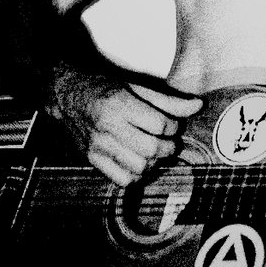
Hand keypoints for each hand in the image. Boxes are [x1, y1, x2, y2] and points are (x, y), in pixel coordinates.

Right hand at [53, 74, 200, 185]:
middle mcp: (108, 126)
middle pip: (151, 149)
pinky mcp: (92, 158)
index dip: (174, 127)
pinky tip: (139, 162)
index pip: (160, 124)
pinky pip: (122, 179)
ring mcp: (98, 145)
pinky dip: (137, 175)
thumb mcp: (137, 88)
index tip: (173, 125)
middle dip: (168, 148)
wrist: (68, 95)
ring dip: (154, 163)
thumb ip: (168, 100)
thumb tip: (197, 106)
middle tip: (169, 142)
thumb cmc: (105, 88)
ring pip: (139, 167)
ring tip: (155, 152)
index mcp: (120, 103)